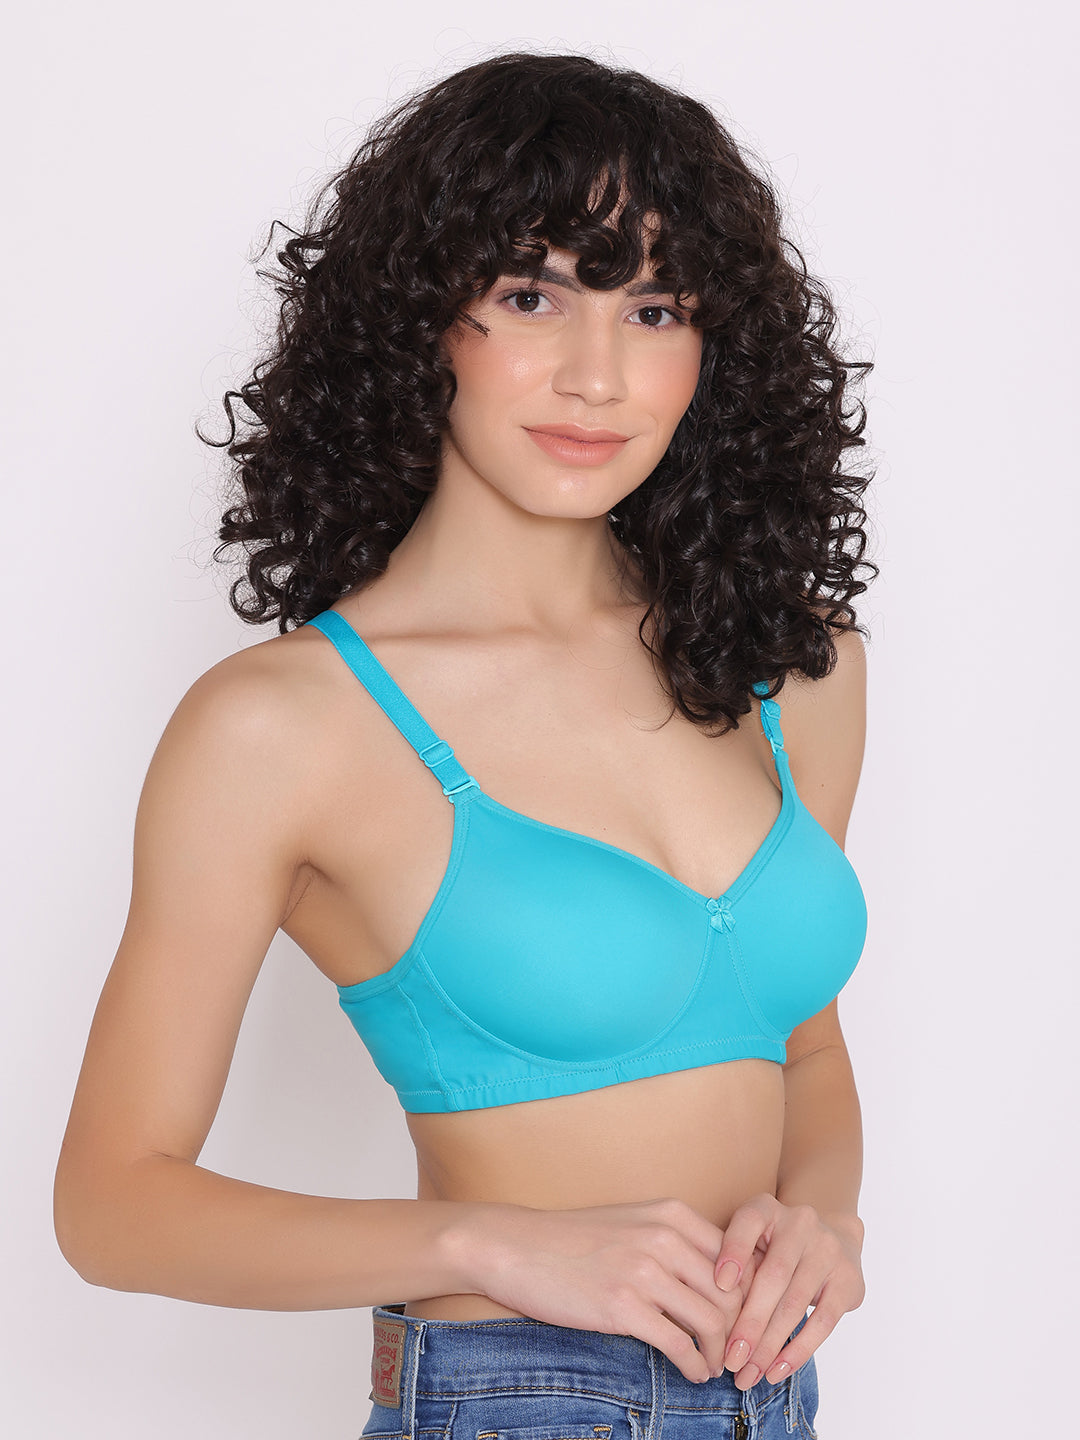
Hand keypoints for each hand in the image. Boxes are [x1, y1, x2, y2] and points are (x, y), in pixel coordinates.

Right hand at [458, 1196, 757, 1383]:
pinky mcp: (623, 1306)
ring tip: (714, 1366)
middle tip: (737, 1353)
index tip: (747, 1321)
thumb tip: (720, 1280)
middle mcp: (664, 1238)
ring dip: (720, 1353)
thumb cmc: (576, 1239)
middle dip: (742, 1330)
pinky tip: (692, 1373)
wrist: (518, 1247)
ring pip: (712, 1321)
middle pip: (733, 1293)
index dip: (750, 1297)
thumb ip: (676, 1242)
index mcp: (673, 1215)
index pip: (738, 1259)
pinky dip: (695, 1366)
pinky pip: (680, 1344)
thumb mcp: (634, 1223)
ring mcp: (644, 1271)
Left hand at [710, 1193, 865, 1389]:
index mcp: (767, 1208)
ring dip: (769, 1345)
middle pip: (773, 1275)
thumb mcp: (750, 1244)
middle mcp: (800, 1222)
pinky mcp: (848, 1279)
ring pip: (795, 1302)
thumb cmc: (774, 1248)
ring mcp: (828, 1249)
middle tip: (729, 1361)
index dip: (733, 1251)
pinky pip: (824, 1321)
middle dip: (749, 1323)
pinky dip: (798, 1350)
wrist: (834, 1238)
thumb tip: (701, 1317)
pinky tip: (777, 1370)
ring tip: (748, 1375)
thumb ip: (730, 1266)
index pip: (749, 1221)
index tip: (719, 1286)